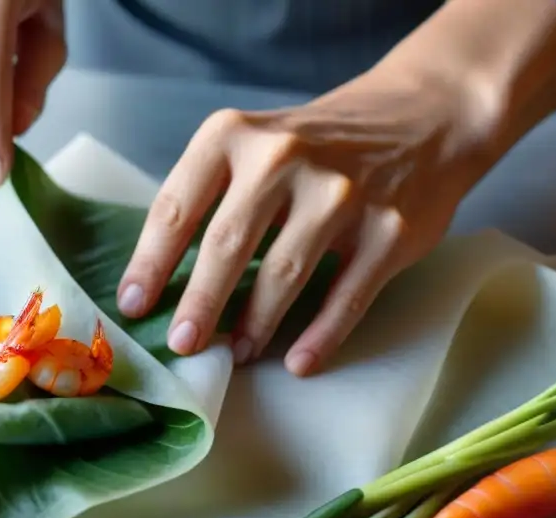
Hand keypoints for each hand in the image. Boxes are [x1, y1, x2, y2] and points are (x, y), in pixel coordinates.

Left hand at [116, 69, 496, 376]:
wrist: (423, 117)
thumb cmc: (316, 147)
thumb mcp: (254, 145)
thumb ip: (211, 196)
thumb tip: (160, 281)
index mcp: (235, 136)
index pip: (177, 206)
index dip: (150, 263)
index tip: (133, 305)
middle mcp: (285, 158)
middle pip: (226, 244)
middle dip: (199, 303)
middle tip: (182, 344)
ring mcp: (342, 193)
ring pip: (285, 274)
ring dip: (256, 325)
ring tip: (238, 355)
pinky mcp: (390, 229)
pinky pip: (347, 295)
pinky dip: (321, 336)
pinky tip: (299, 363)